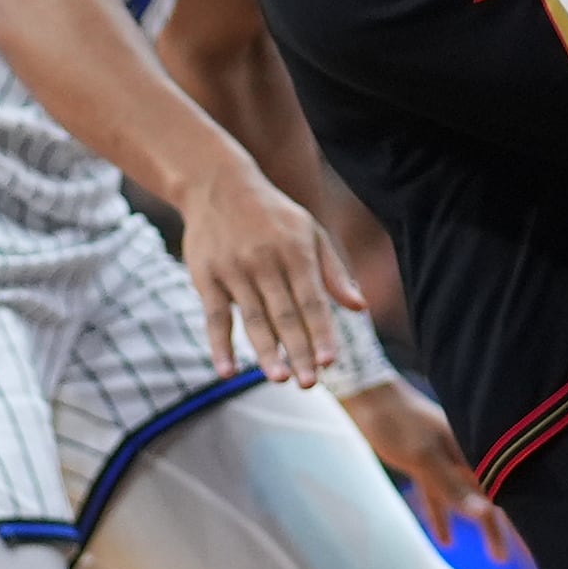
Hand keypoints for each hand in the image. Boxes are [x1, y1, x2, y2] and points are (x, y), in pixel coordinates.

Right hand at [178, 161, 364, 387]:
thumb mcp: (310, 232)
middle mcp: (266, 262)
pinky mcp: (207, 278)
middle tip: (310, 384)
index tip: (331, 361)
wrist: (218, 185)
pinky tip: (228, 371)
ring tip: (279, 379)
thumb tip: (360, 307)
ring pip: (253, 318)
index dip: (321, 331)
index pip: (313, 299)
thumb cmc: (273, 215)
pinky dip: (221, 346)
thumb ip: (334, 272)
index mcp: (296, 252)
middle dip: (298, 350)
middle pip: (285, 314)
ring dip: (265, 351)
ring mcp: (234, 270)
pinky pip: (215, 317)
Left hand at [339, 381, 513, 553]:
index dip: (514, 512)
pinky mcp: (424, 460)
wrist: (366, 395)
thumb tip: (485, 513)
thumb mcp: (424, 458)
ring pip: (466, 497)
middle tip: (506, 558)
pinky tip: (446, 539)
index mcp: (470, 447)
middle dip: (497, 526)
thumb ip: (453, 487)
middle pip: (488, 493)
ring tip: (493, 554)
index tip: (527, 541)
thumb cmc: (397, 423)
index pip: (500, 485)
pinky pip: (440, 495)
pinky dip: (444, 516)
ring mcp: (444, 456)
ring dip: (476, 523)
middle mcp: (463, 451)